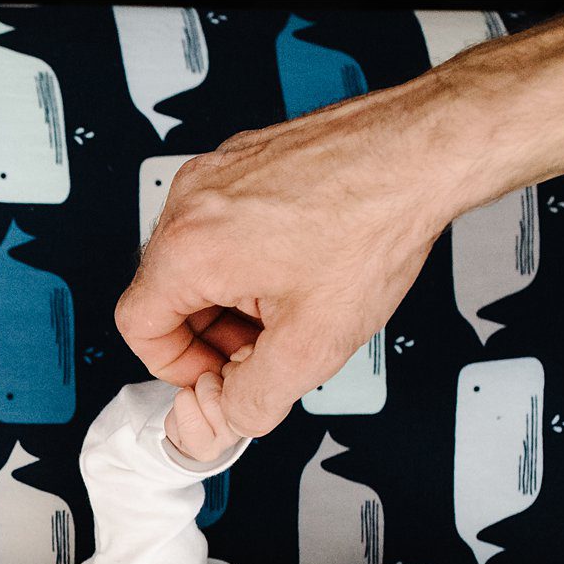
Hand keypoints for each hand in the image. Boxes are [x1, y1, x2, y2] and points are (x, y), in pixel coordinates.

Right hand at [115, 87, 455, 438]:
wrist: (426, 150)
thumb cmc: (377, 221)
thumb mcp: (313, 343)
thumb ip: (255, 399)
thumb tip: (231, 413)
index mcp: (190, 247)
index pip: (138, 326)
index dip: (176, 365)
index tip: (216, 373)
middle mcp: (193, 201)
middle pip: (167, 291)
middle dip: (211, 331)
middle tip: (264, 344)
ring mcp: (217, 171)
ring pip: (198, 256)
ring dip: (233, 293)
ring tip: (291, 300)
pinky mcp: (246, 156)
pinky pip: (225, 221)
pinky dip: (251, 253)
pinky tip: (302, 260)